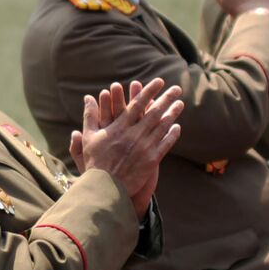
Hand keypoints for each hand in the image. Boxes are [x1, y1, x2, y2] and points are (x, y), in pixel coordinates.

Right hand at [69, 78, 183, 216]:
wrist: (105, 187)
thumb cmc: (95, 161)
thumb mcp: (89, 137)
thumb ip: (90, 115)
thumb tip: (88, 97)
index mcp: (120, 127)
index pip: (137, 104)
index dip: (149, 92)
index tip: (159, 82)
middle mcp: (134, 134)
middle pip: (154, 112)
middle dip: (166, 98)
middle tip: (177, 88)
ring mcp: (145, 147)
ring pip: (162, 127)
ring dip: (172, 114)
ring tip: (180, 103)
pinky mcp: (151, 160)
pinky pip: (165, 145)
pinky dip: (172, 135)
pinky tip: (177, 127)